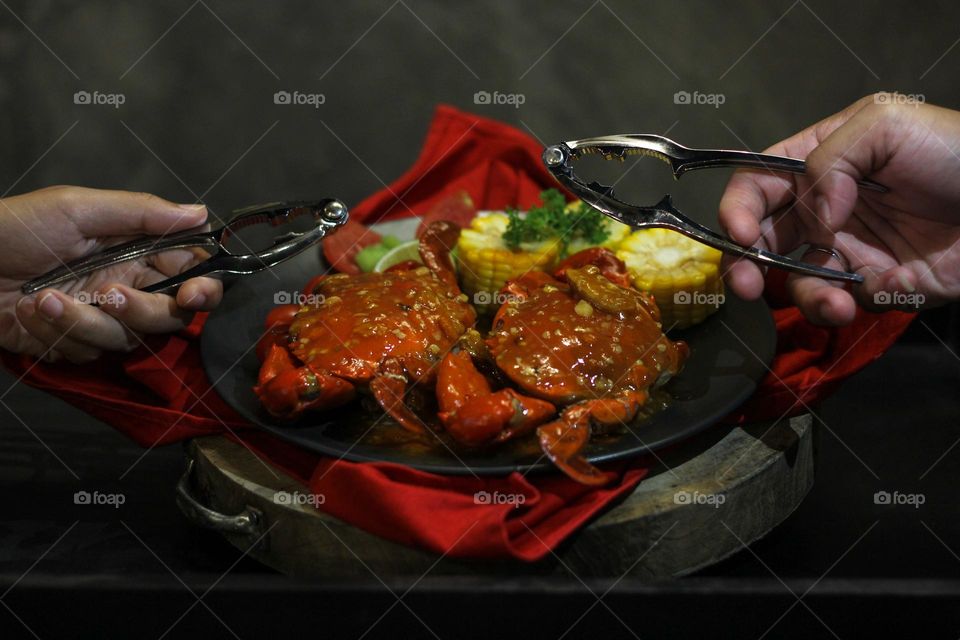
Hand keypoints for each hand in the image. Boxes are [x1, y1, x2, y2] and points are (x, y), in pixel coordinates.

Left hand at [0, 186, 222, 362]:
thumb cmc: (13, 228)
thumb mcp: (76, 208)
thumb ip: (141, 212)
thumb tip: (201, 213)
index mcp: (136, 251)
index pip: (191, 273)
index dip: (203, 288)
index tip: (192, 294)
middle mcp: (127, 285)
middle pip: (170, 316)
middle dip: (143, 311)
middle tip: (111, 295)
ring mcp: (100, 318)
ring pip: (126, 339)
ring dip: (84, 322)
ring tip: (46, 298)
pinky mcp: (72, 342)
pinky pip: (87, 353)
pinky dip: (58, 333)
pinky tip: (32, 311)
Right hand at [718, 93, 959, 325]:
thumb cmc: (952, 151)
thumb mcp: (886, 124)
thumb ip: (832, 160)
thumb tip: (816, 218)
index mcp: (818, 163)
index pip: (757, 184)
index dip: (737, 208)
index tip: (741, 234)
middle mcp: (824, 209)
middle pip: (761, 239)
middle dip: (744, 264)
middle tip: (745, 286)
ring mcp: (848, 250)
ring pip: (797, 280)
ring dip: (807, 296)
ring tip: (837, 306)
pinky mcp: (877, 284)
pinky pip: (848, 300)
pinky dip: (857, 299)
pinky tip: (885, 288)